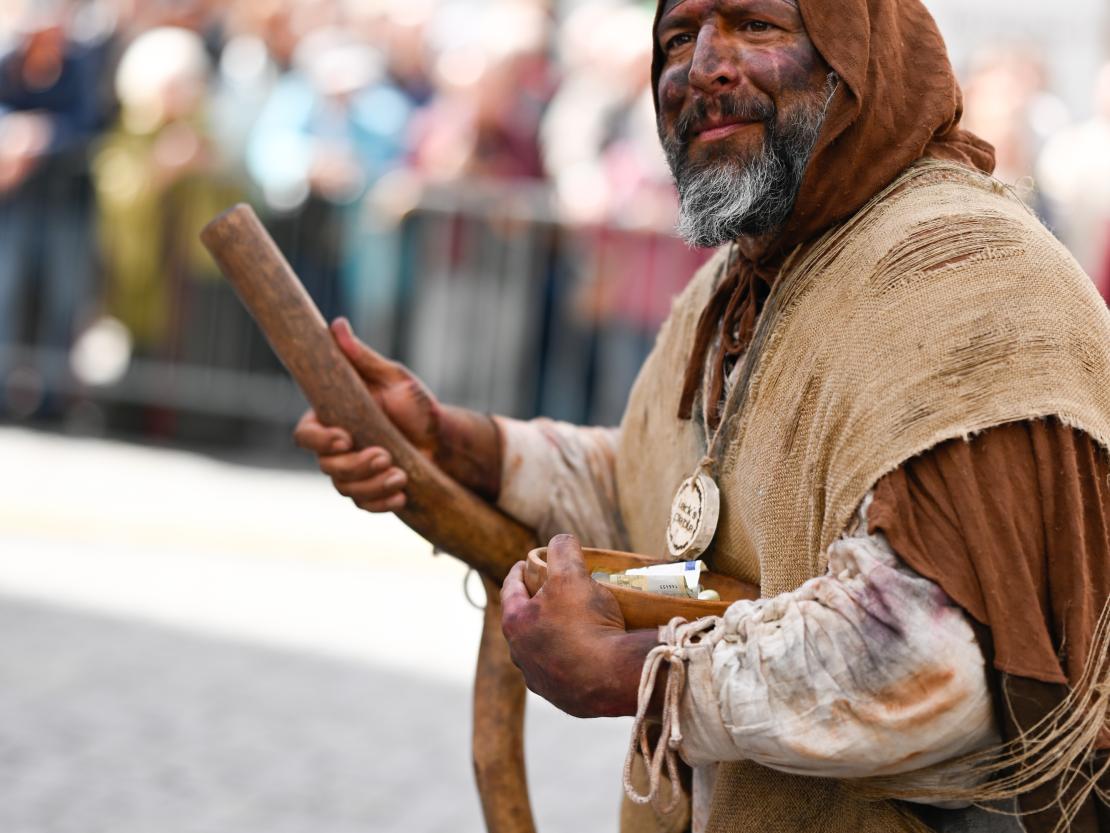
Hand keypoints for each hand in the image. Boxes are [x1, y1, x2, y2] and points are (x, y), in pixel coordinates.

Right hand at [293, 317, 441, 512]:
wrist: (442, 437)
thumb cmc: (415, 404)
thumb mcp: (392, 377)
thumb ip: (362, 357)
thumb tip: (336, 325)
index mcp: (333, 419)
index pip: (305, 435)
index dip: (319, 440)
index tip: (346, 437)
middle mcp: (337, 448)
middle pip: (326, 466)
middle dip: (355, 465)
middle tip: (385, 455)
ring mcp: (352, 472)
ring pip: (344, 488)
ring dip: (371, 485)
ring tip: (400, 474)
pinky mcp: (371, 490)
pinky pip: (364, 505)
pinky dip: (380, 503)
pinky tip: (401, 495)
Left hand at [500, 534, 658, 717]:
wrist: (613, 677)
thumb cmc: (586, 623)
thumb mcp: (572, 574)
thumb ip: (562, 550)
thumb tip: (560, 541)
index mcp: (515, 624)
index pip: (511, 589)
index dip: (519, 571)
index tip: (527, 562)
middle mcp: (520, 655)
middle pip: (525, 621)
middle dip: (536, 604)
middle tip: (555, 590)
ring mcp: (540, 680)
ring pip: (542, 649)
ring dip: (553, 634)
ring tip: (575, 622)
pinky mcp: (562, 698)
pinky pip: (564, 671)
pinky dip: (572, 658)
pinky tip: (589, 652)